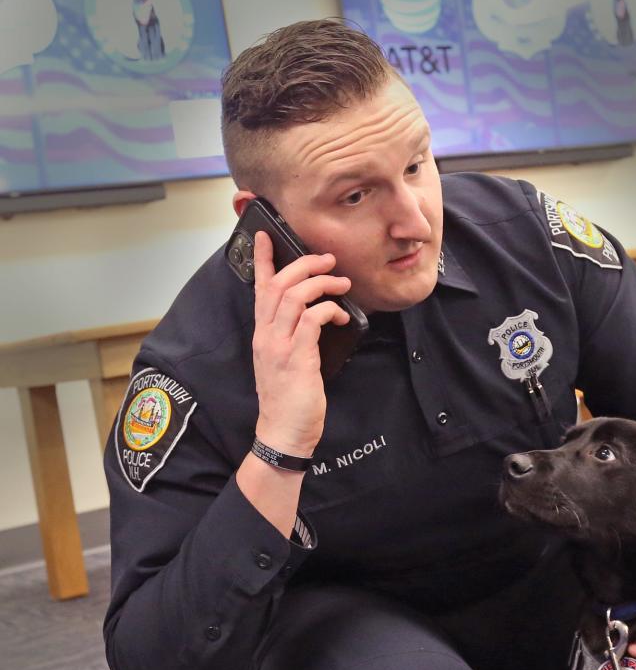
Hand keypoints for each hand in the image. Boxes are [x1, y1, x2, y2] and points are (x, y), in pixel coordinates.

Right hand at [251, 230, 351, 454]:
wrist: (284, 432)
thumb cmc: (290, 400)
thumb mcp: (285, 362)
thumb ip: (292, 338)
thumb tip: (314, 317)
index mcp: (262, 335)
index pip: (259, 289)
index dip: (263, 260)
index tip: (266, 236)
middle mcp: (266, 336)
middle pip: (278, 285)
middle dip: (303, 264)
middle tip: (327, 260)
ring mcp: (279, 346)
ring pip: (294, 297)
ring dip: (320, 283)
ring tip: (341, 282)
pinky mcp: (297, 358)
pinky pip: (311, 320)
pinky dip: (329, 309)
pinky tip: (342, 315)